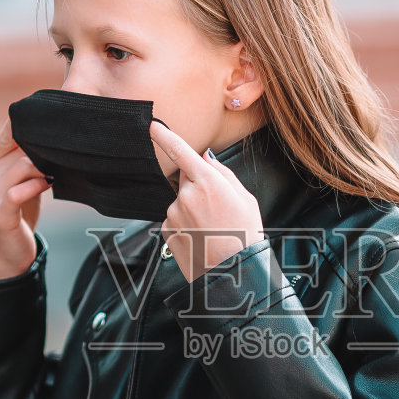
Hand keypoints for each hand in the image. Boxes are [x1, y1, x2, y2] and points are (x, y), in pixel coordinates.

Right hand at [0, 117, 52, 279]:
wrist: (6, 252)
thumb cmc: (19, 213)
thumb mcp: (23, 182)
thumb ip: (30, 160)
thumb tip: (58, 138)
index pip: (10, 130)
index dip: (32, 121)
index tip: (57, 120)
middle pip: (21, 146)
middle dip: (47, 148)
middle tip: (68, 150)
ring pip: (22, 165)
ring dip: (45, 166)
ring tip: (58, 171)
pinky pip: (18, 191)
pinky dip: (36, 185)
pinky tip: (48, 185)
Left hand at [149, 119, 264, 284]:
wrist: (232, 273)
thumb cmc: (245, 235)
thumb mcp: (245, 198)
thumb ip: (223, 174)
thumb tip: (206, 158)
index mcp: (208, 181)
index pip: (181, 151)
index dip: (164, 136)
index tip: (152, 125)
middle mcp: (186, 194)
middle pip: (186, 179)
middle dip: (198, 187)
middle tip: (219, 210)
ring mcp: (173, 212)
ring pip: (181, 201)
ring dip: (193, 209)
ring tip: (212, 229)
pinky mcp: (167, 229)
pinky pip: (175, 219)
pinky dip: (186, 225)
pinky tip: (200, 237)